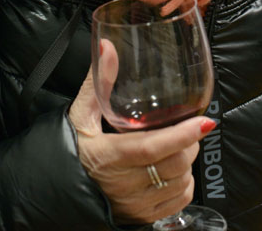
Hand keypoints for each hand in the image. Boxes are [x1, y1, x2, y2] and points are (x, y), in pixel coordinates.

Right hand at [69, 67, 215, 224]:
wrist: (58, 191)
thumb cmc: (71, 148)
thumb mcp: (81, 114)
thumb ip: (99, 81)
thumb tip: (107, 47)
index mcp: (109, 156)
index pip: (152, 147)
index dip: (181, 135)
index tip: (203, 122)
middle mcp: (124, 185)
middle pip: (174, 163)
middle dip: (188, 142)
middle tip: (184, 125)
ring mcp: (135, 205)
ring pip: (180, 182)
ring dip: (186, 161)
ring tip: (174, 146)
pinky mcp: (142, 217)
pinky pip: (179, 201)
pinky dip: (184, 183)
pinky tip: (171, 169)